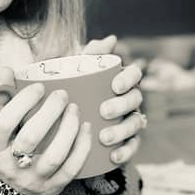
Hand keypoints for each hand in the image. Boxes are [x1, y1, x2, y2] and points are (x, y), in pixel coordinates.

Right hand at [0, 68, 91, 194]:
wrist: (8, 193)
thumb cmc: (6, 150)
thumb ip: (1, 100)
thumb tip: (7, 70)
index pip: (5, 122)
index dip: (22, 101)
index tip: (39, 86)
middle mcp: (10, 166)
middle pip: (30, 138)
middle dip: (49, 113)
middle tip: (62, 94)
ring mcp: (32, 179)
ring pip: (54, 155)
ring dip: (68, 129)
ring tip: (75, 109)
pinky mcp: (52, 188)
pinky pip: (71, 168)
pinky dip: (82, 147)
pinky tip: (87, 128)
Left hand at [82, 35, 145, 165]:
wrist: (59, 130)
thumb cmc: (71, 95)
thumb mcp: (75, 75)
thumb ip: (88, 57)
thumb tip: (111, 39)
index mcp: (120, 81)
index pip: (134, 75)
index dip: (128, 78)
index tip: (114, 85)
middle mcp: (129, 100)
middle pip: (135, 99)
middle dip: (122, 105)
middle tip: (103, 111)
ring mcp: (129, 121)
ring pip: (136, 124)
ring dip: (122, 130)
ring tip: (103, 137)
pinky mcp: (126, 143)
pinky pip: (132, 147)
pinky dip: (125, 152)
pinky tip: (113, 156)